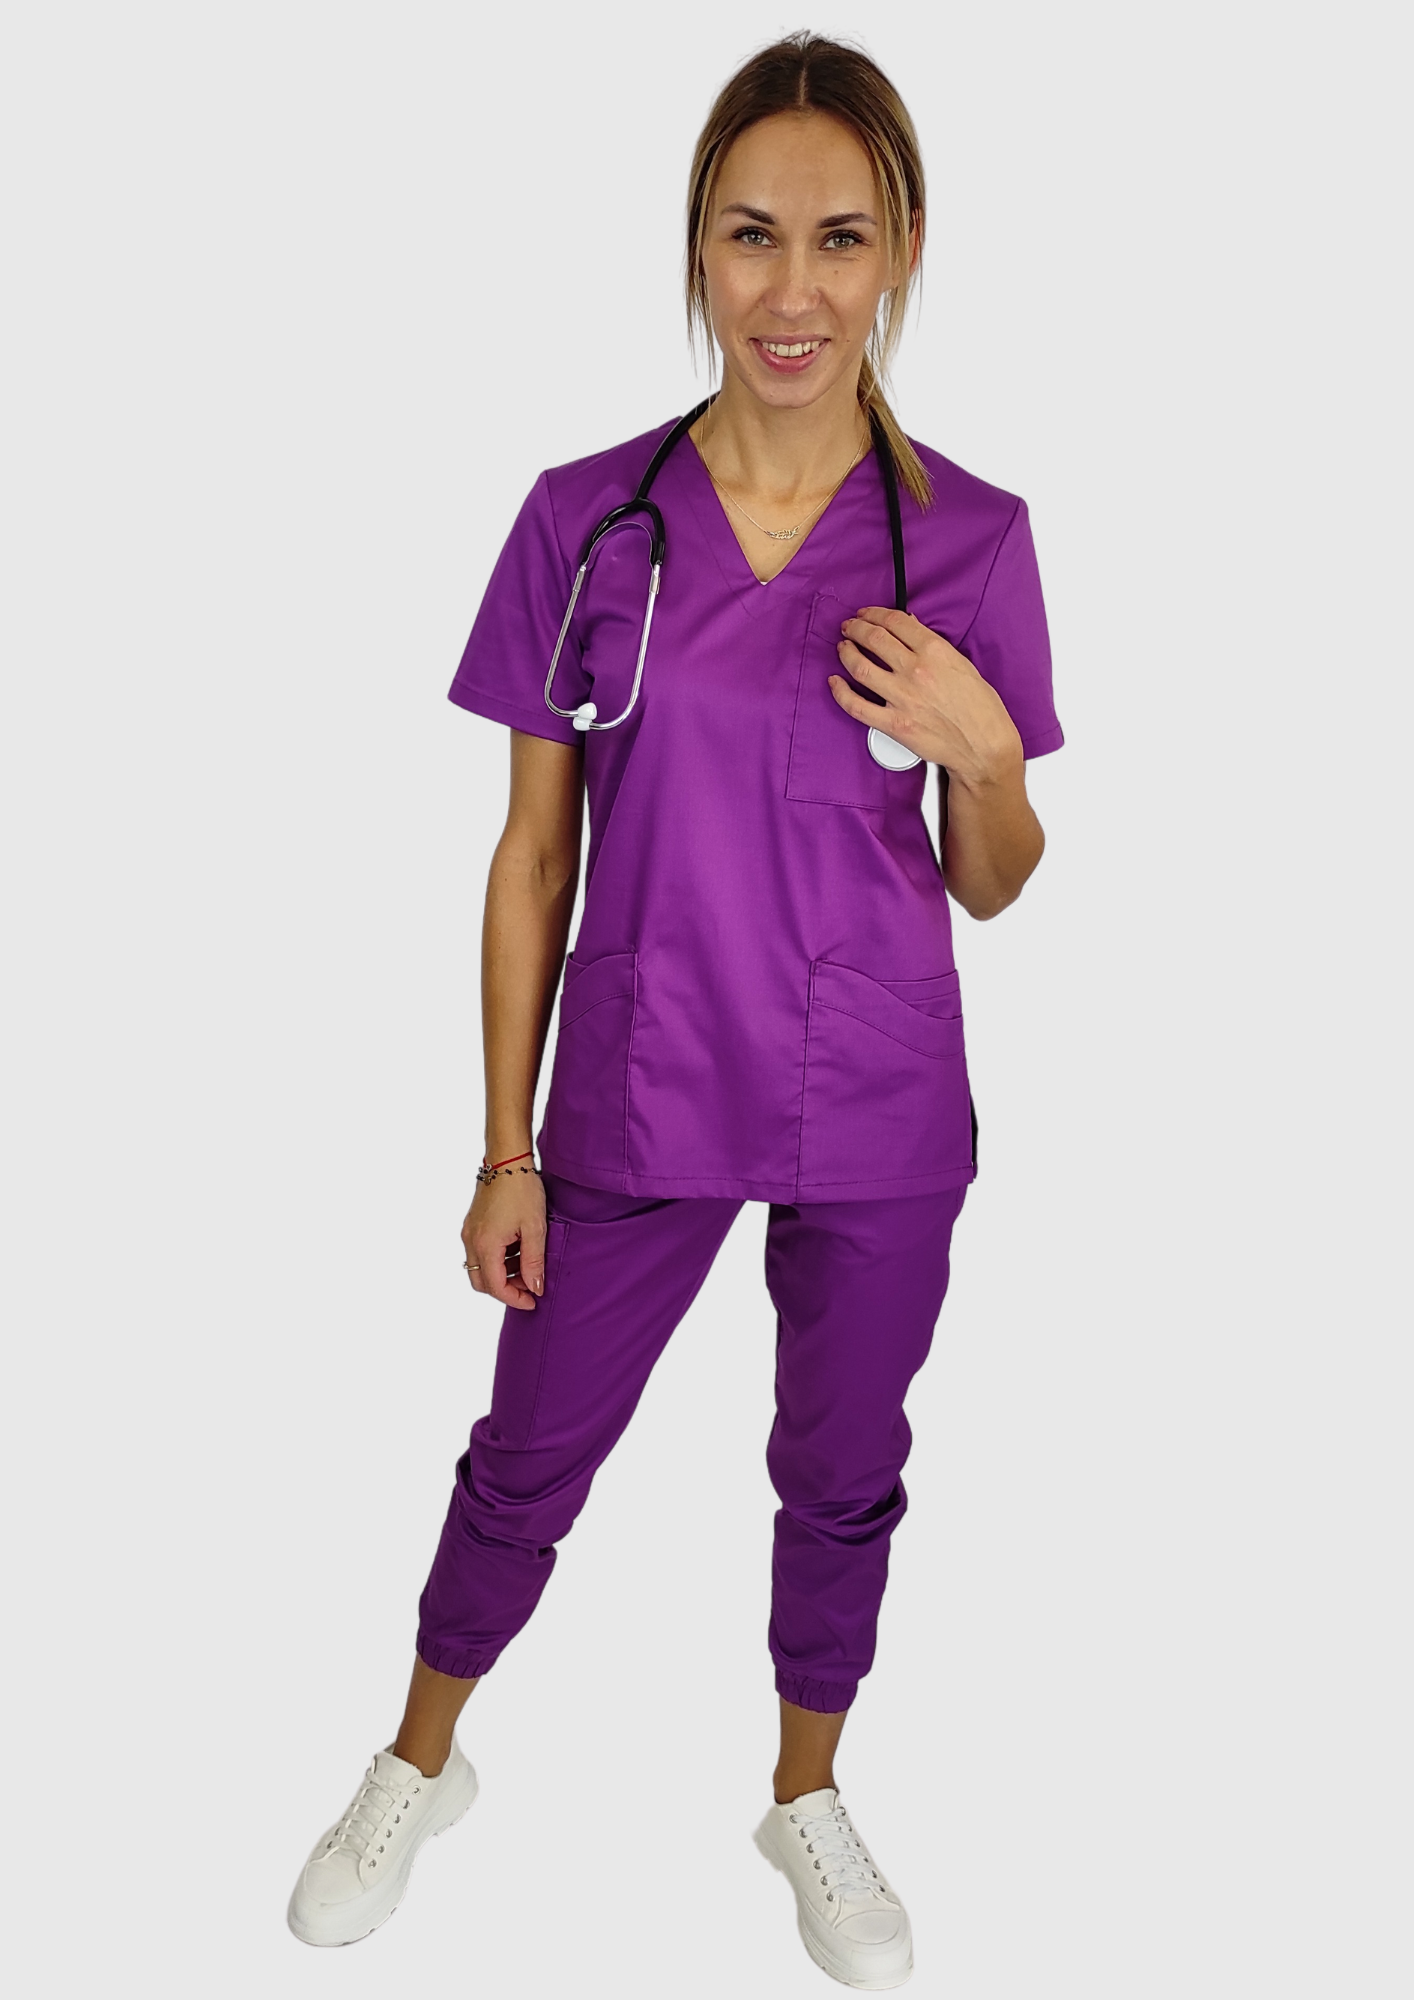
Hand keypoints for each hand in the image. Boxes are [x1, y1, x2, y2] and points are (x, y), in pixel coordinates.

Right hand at [461, 1171, 545, 1310]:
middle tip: (529, 1287)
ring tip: (528, 1265)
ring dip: (502, 1273)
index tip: (533, 1301)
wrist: (508, 1159)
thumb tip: (535, 1288)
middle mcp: (471, 1241)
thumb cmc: (522, 1190)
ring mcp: (469, 1232)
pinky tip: (518, 1249)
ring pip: (479, 1267)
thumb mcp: (535, 1228)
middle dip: (505, 1289)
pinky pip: (480, 1251)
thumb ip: (534, 1262)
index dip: (514, 1299)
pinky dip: (497, 1259)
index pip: (495, 1287)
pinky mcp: (473, 1224)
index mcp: (485, 1245)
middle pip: (482, 1281)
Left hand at [830, 608, 1021, 785]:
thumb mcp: (963, 665)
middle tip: (849, 627)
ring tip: (842, 648)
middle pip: (874, 639)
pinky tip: (835, 683)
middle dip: (856, 628)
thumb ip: (934, 646)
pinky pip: (856, 706)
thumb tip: (911, 629)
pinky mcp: (893, 724)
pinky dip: (840, 692)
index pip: (895, 622)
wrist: (983, 746)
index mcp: (935, 652)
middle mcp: (915, 671)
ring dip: (846, 653)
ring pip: (860, 667)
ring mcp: (902, 698)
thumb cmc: (980, 709)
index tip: (866, 614)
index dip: (874, 613)